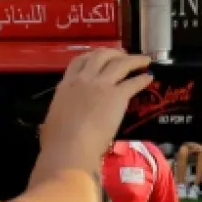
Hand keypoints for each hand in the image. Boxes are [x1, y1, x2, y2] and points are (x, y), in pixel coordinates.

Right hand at [40, 49, 152, 169]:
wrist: (71, 148)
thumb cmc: (57, 140)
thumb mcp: (52, 118)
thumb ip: (60, 112)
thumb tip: (56, 121)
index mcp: (66, 84)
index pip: (80, 61)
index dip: (92, 55)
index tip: (100, 56)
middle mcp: (84, 79)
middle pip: (101, 55)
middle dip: (114, 53)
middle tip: (123, 55)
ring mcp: (101, 85)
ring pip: (120, 63)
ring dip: (133, 59)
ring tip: (144, 60)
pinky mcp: (118, 96)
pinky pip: (133, 82)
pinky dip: (142, 78)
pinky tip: (148, 77)